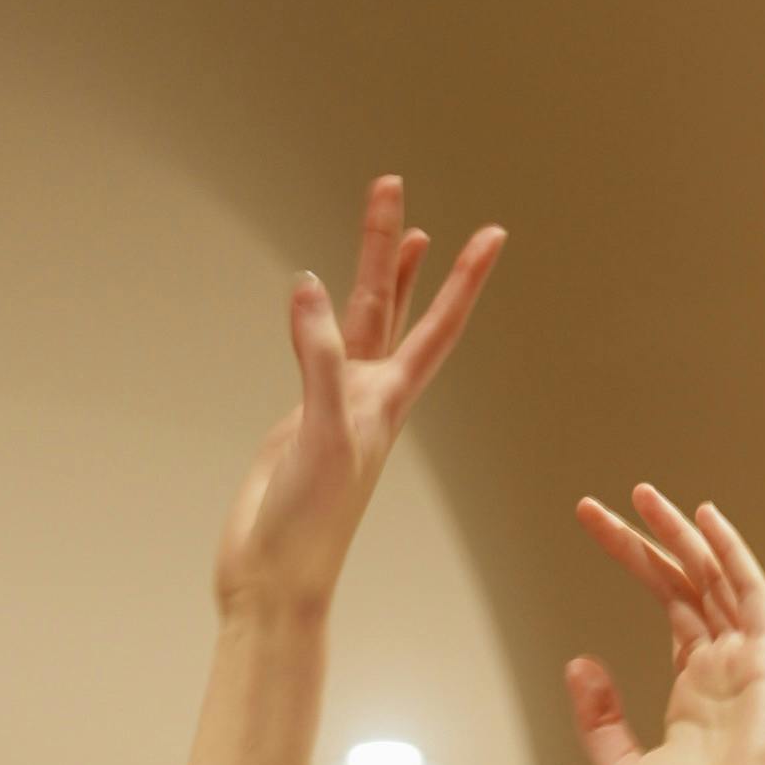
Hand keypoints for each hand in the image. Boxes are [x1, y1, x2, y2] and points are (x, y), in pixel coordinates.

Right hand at [215, 174, 502, 625]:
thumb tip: (307, 286)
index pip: (437, 329)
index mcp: (387, 403)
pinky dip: (317, 317)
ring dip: (373, 275)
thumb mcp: (323, 435)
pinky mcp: (300, 420)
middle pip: (391, 307)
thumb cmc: (309, 524)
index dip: (463, 280)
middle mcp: (368, 399)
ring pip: (359, 324)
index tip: (492, 234)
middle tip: (393, 186)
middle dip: (394, 248)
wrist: (272, 578)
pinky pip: (314, 351)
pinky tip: (316, 299)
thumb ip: (319, 360)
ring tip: (393, 227)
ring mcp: (334, 407)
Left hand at [566, 488, 764, 764]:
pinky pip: (752, 596)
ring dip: (683, 535)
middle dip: (647, 539)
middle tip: (606, 503)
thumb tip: (578, 664)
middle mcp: (724, 668)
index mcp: (696, 689)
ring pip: (716, 578)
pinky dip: (732, 555)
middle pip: (687, 582)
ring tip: (644, 496)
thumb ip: (599, 718)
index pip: (668, 603)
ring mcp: (747, 663)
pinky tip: (705, 520)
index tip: (594, 524)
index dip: (632, 559)